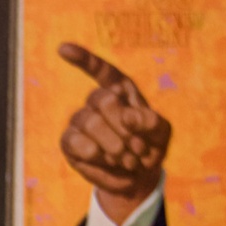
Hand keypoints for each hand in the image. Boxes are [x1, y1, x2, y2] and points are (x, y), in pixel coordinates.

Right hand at [57, 42, 170, 218]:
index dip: (83, 59)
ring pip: (88, 122)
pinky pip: (75, 143)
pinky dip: (94, 155)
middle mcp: (97, 102)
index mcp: (120, 90)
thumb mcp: (162, 132)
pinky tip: (107, 163)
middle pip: (101, 100)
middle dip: (122, 127)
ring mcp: (81, 122)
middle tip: (137, 149)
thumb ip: (151, 121)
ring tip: (128, 161)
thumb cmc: (151, 147)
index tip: (63, 49)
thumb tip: (127, 117)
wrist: (137, 176)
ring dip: (112, 144)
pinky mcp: (70, 144)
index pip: (100, 70)